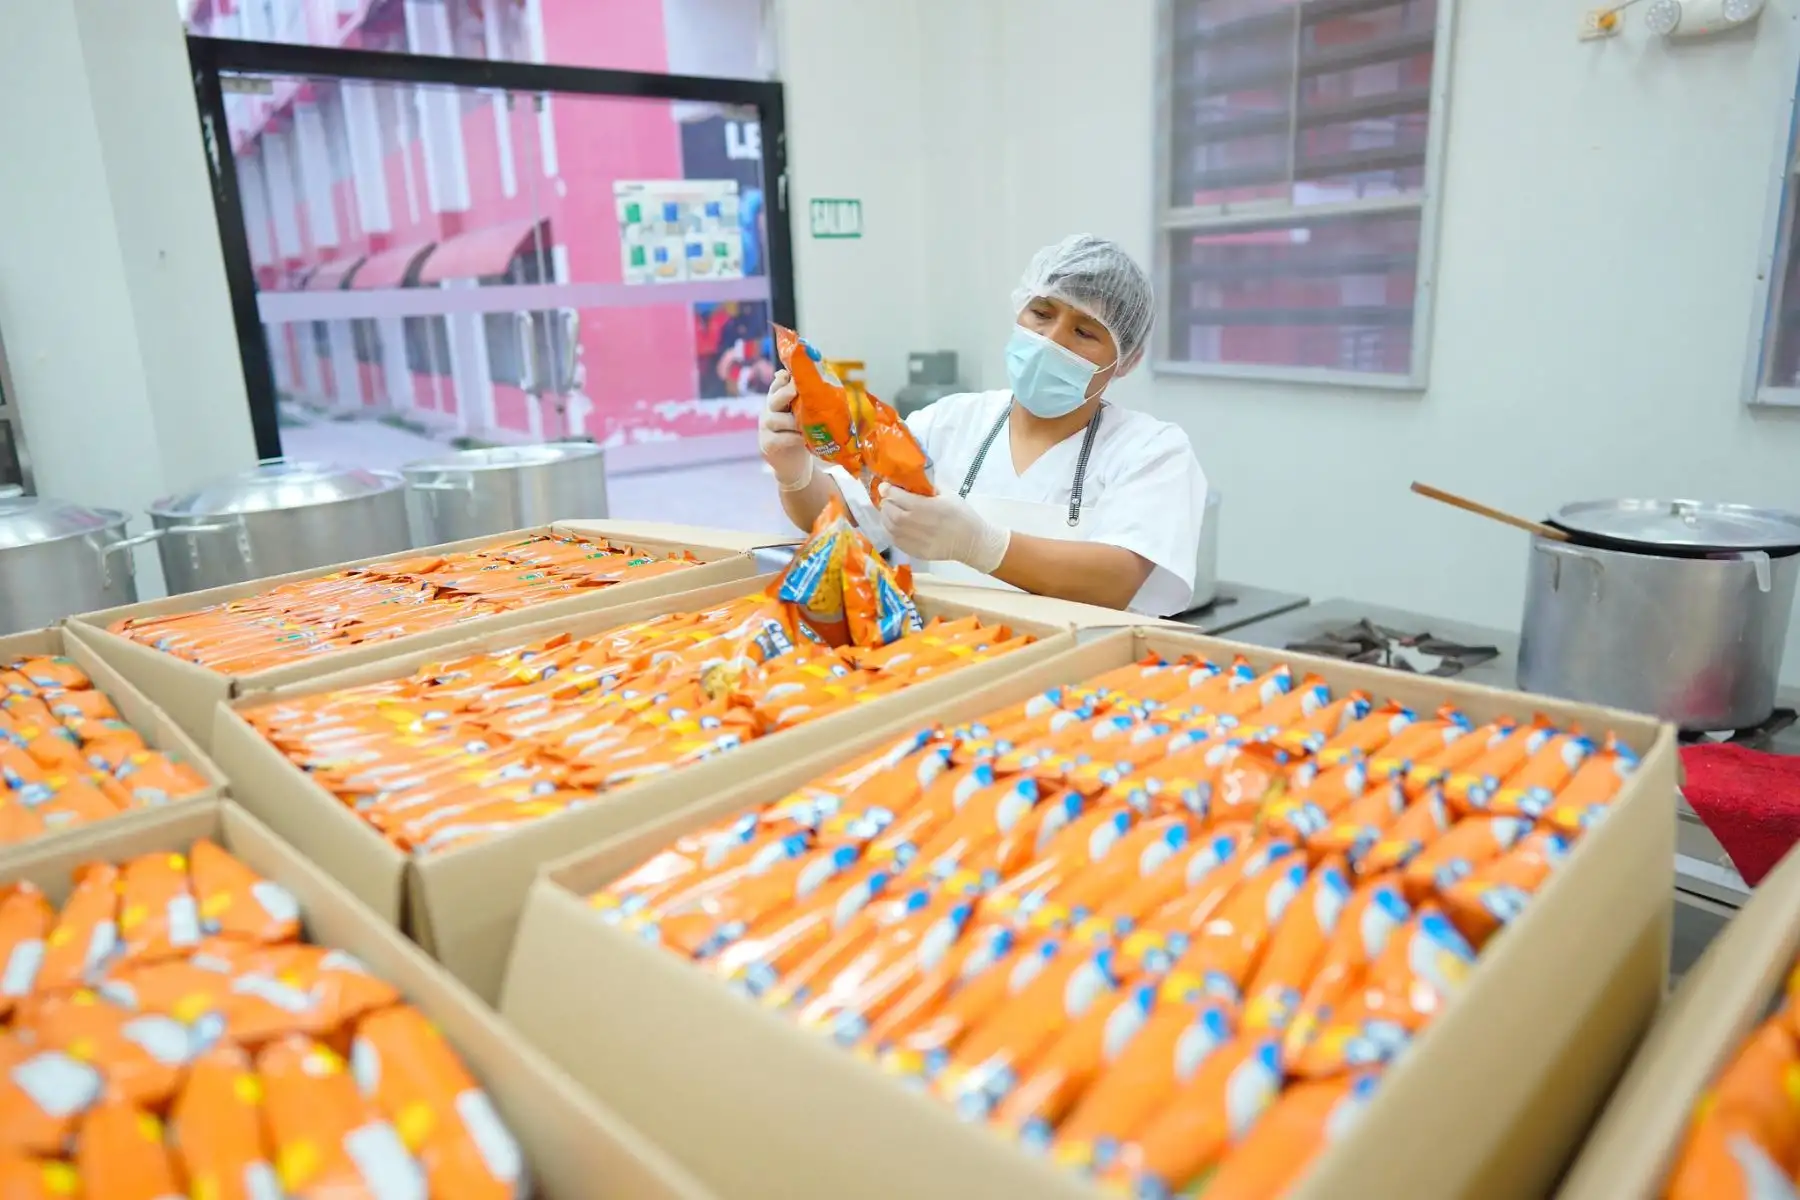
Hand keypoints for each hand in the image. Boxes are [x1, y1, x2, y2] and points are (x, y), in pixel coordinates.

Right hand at [759, 369, 812, 490]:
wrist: (794, 465)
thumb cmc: (801, 435)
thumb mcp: (804, 416)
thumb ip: (807, 401)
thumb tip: (821, 381)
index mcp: (778, 401)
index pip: (777, 385)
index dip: (783, 379)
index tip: (791, 375)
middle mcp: (768, 412)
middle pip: (773, 399)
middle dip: (785, 393)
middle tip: (797, 390)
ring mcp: (765, 429)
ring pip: (774, 419)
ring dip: (792, 420)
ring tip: (806, 424)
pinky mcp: (767, 445)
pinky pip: (778, 438)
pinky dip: (791, 437)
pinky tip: (802, 439)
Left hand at [878, 488, 1009, 573]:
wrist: (972, 542)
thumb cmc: (962, 515)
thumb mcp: (948, 495)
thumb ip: (929, 488)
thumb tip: (913, 482)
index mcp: (925, 507)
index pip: (897, 496)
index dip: (888, 490)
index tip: (884, 487)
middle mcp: (916, 523)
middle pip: (890, 512)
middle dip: (886, 504)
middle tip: (888, 499)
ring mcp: (914, 540)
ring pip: (890, 527)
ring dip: (886, 517)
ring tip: (889, 512)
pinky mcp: (914, 551)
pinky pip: (895, 540)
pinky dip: (890, 531)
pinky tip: (894, 525)